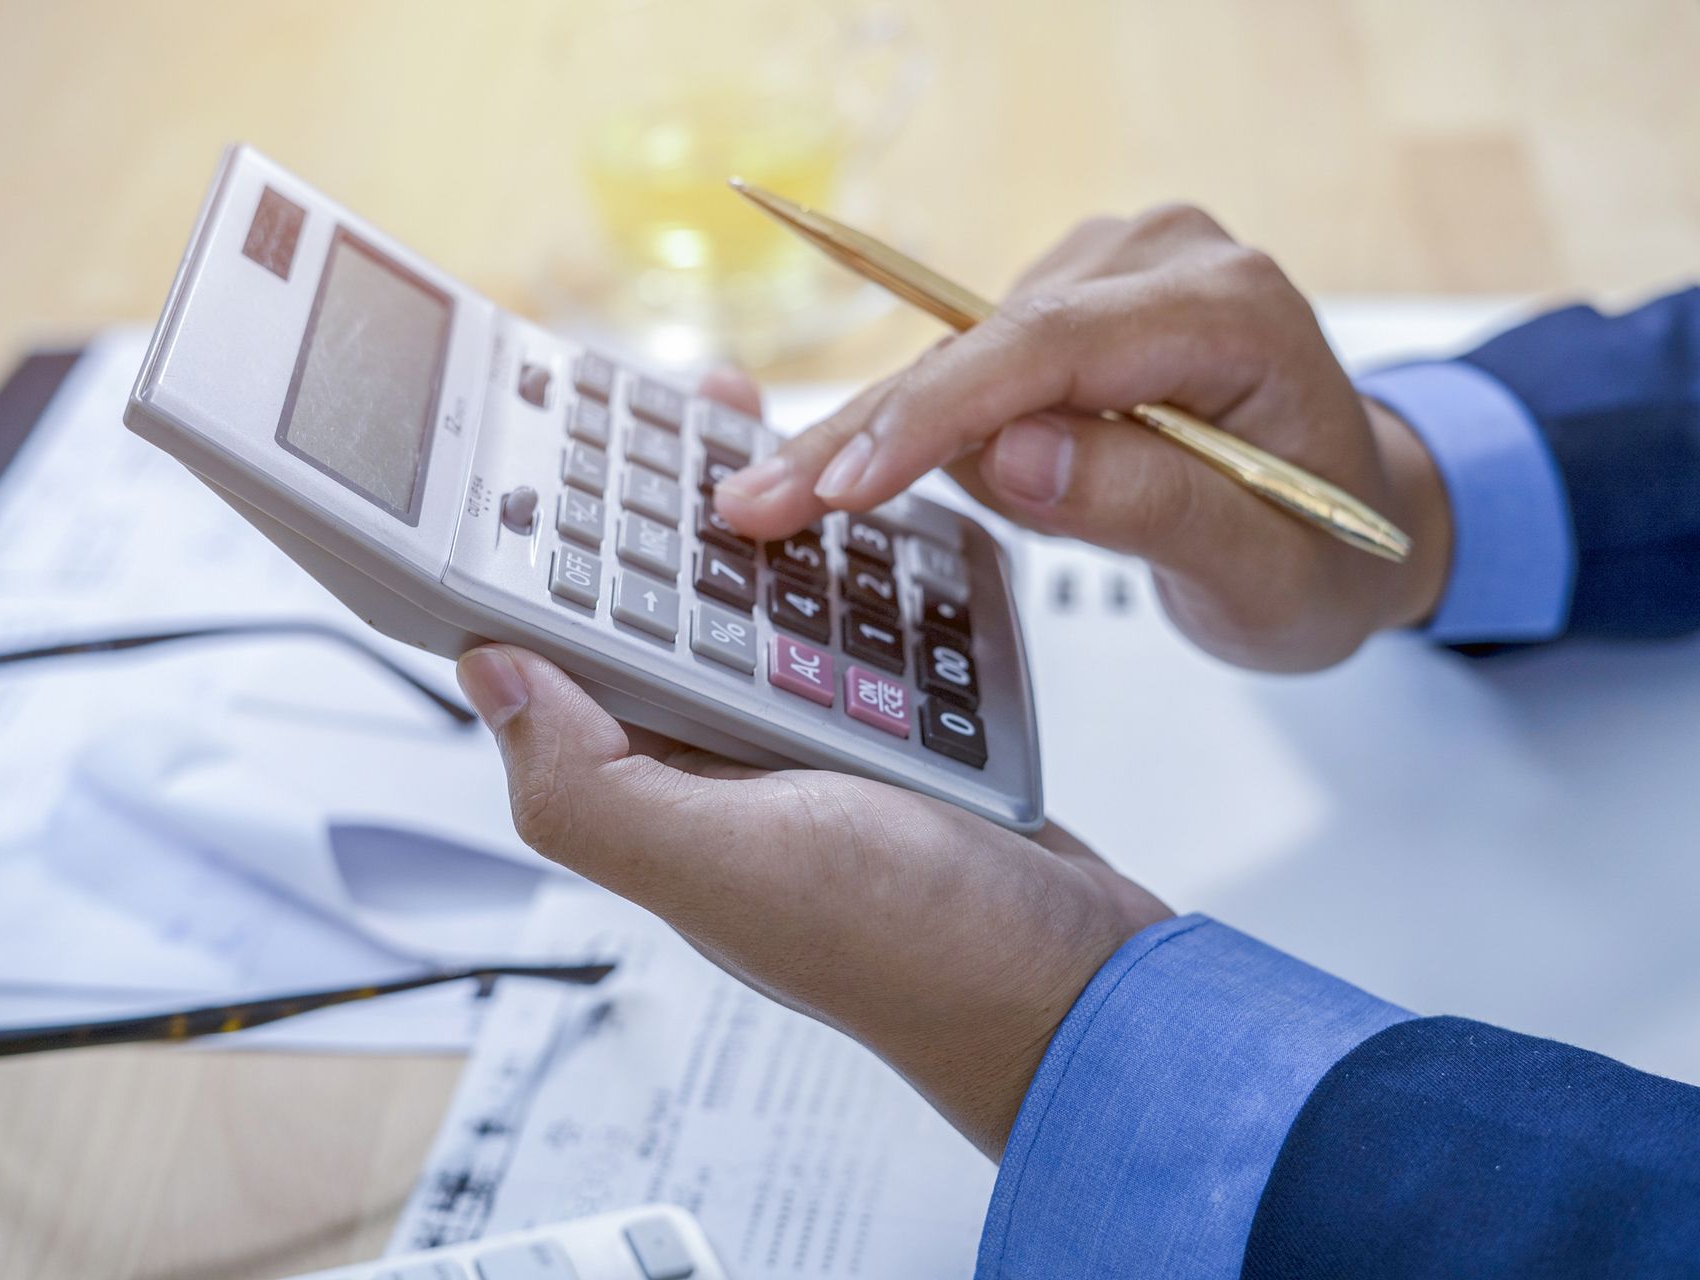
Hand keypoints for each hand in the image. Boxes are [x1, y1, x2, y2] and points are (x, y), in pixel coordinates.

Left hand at [457, 368, 1168, 1156]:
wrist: (1084, 989)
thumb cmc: (918, 951)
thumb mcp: (727, 865)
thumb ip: (590, 783)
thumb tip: (489, 673)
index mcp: (656, 794)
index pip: (568, 655)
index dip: (550, 549)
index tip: (557, 444)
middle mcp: (718, 772)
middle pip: (660, 613)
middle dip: (655, 508)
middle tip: (670, 404)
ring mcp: (806, 752)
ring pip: (759, 608)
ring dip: (755, 519)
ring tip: (753, 426)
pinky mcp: (888, 736)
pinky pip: (849, 627)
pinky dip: (850, 562)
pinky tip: (865, 510)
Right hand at [713, 205, 1454, 671]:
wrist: (1355, 519)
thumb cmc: (1324, 552)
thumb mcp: (1263, 570)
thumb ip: (1150, 507)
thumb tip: (1011, 457)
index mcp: (1229, 308)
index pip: (1051, 347)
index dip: (934, 414)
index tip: (841, 483)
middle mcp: (1160, 263)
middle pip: (979, 345)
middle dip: (866, 435)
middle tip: (753, 504)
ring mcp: (1108, 276)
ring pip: (953, 357)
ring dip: (877, 440)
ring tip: (786, 505)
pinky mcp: (1068, 306)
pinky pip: (964, 366)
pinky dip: (907, 431)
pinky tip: (860, 477)